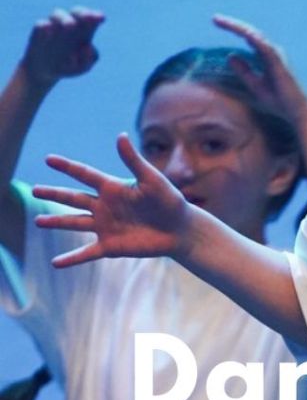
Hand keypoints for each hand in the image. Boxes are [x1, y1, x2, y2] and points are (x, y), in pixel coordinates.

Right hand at [22, 7, 104, 88]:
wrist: (45, 70)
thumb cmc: (68, 67)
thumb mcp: (82, 67)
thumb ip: (88, 60)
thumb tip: (87, 47)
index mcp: (84, 32)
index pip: (92, 19)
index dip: (97, 16)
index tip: (101, 18)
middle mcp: (69, 25)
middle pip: (76, 12)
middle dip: (82, 12)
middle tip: (88, 16)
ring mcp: (53, 26)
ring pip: (58, 13)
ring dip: (65, 18)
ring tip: (70, 26)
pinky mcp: (39, 31)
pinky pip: (41, 24)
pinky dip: (45, 26)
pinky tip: (49, 32)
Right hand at [33, 134, 190, 266]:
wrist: (181, 229)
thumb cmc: (170, 201)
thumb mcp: (152, 179)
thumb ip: (133, 160)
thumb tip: (120, 135)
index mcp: (113, 188)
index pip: (84, 174)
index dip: (67, 167)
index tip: (48, 159)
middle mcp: (105, 206)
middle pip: (73, 198)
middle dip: (53, 193)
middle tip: (33, 188)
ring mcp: (106, 226)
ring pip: (74, 223)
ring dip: (56, 222)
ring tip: (38, 221)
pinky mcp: (111, 246)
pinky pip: (87, 253)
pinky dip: (72, 259)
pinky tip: (55, 264)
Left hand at [213, 15, 306, 126]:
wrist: (295, 112)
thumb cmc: (278, 100)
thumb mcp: (255, 85)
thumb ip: (244, 71)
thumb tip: (230, 55)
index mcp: (266, 56)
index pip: (248, 37)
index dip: (233, 28)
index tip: (216, 21)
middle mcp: (272, 52)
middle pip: (250, 33)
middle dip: (233, 25)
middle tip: (215, 18)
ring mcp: (277, 56)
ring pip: (256, 36)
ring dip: (240, 28)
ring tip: (224, 23)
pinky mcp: (280, 63)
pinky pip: (266, 47)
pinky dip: (254, 39)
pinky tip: (243, 34)